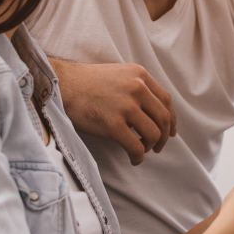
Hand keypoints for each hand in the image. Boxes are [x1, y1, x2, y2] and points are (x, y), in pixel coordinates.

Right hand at [51, 59, 176, 164]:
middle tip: (157, 147)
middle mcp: (137, 88)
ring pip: (153, 133)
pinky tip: (133, 159)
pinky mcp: (113, 124)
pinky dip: (138, 156)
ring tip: (142, 150)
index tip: (170, 132)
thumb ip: (137, 87)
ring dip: (151, 146)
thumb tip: (152, 112)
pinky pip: (136, 146)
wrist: (62, 84)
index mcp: (140, 75)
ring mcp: (126, 106)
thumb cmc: (87, 83)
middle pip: (163, 118)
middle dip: (163, 137)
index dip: (171, 119)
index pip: (166, 101)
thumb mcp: (119, 75)